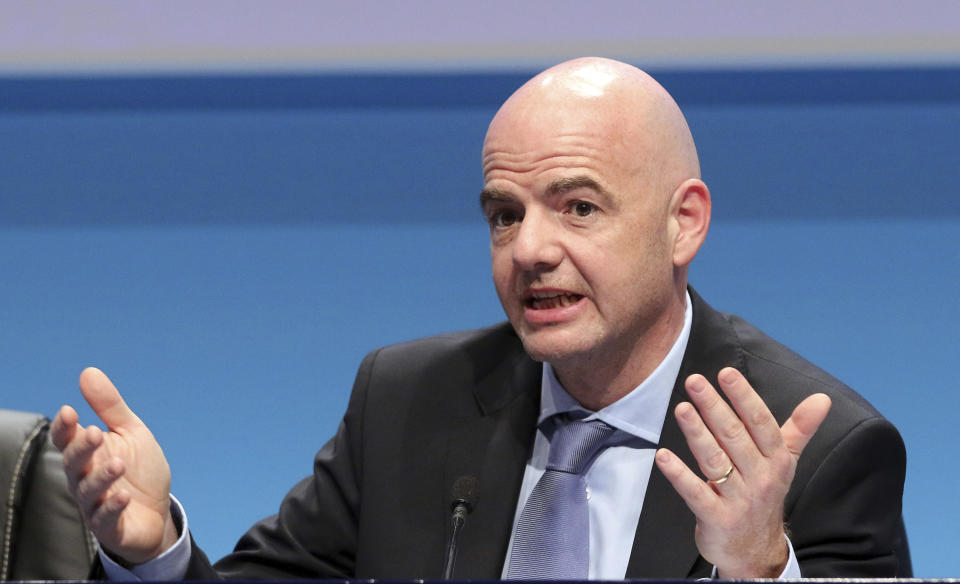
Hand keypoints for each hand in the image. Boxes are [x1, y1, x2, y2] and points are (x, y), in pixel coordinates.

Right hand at [50, 367, 177, 564]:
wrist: (157, 512)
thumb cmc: (139, 470)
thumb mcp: (131, 433)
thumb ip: (110, 407)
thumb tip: (88, 372)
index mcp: (87, 454)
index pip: (66, 440)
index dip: (64, 428)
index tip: (70, 411)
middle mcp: (84, 478)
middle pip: (72, 463)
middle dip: (82, 449)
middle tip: (95, 434)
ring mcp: (94, 504)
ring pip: (87, 491)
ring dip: (101, 477)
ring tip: (118, 463)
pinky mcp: (110, 526)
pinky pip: (105, 518)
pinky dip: (112, 507)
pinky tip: (123, 495)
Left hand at [654, 367, 830, 577]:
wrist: (757, 552)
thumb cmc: (765, 495)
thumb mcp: (786, 462)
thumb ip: (800, 428)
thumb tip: (822, 398)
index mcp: (777, 460)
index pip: (760, 423)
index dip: (743, 397)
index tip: (726, 373)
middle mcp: (760, 478)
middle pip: (734, 437)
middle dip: (714, 407)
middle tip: (695, 381)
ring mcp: (738, 499)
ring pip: (715, 460)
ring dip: (697, 433)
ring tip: (682, 408)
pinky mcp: (716, 518)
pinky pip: (695, 493)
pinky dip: (679, 475)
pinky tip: (663, 456)